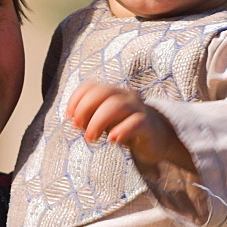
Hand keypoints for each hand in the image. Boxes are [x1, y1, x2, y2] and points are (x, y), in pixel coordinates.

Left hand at [67, 82, 193, 170]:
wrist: (157, 140)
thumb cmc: (126, 128)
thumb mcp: (105, 122)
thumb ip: (89, 118)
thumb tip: (74, 121)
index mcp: (112, 93)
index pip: (91, 86)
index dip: (76, 99)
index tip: (69, 117)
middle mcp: (125, 96)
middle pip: (103, 93)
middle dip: (85, 109)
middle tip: (79, 128)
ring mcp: (138, 108)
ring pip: (118, 105)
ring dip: (99, 121)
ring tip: (91, 138)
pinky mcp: (148, 124)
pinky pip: (136, 122)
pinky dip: (122, 130)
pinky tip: (112, 140)